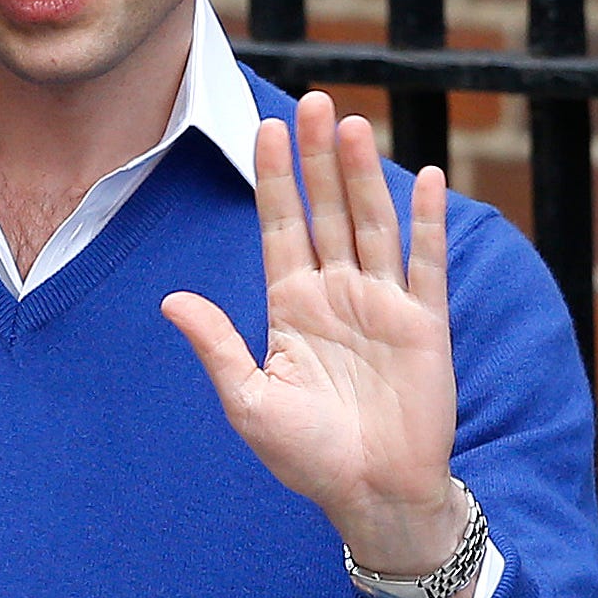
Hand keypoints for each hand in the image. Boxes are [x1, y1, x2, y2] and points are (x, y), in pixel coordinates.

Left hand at [162, 89, 471, 594]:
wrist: (371, 495)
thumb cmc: (306, 456)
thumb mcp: (248, 402)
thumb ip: (217, 346)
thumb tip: (171, 299)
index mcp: (291, 308)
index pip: (280, 227)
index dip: (274, 179)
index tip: (263, 126)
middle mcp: (337, 295)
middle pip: (326, 211)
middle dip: (316, 159)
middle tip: (311, 102)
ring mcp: (383, 305)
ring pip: (371, 224)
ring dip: (362, 175)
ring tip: (350, 124)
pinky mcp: (425, 324)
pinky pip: (425, 263)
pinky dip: (424, 222)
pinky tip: (421, 177)